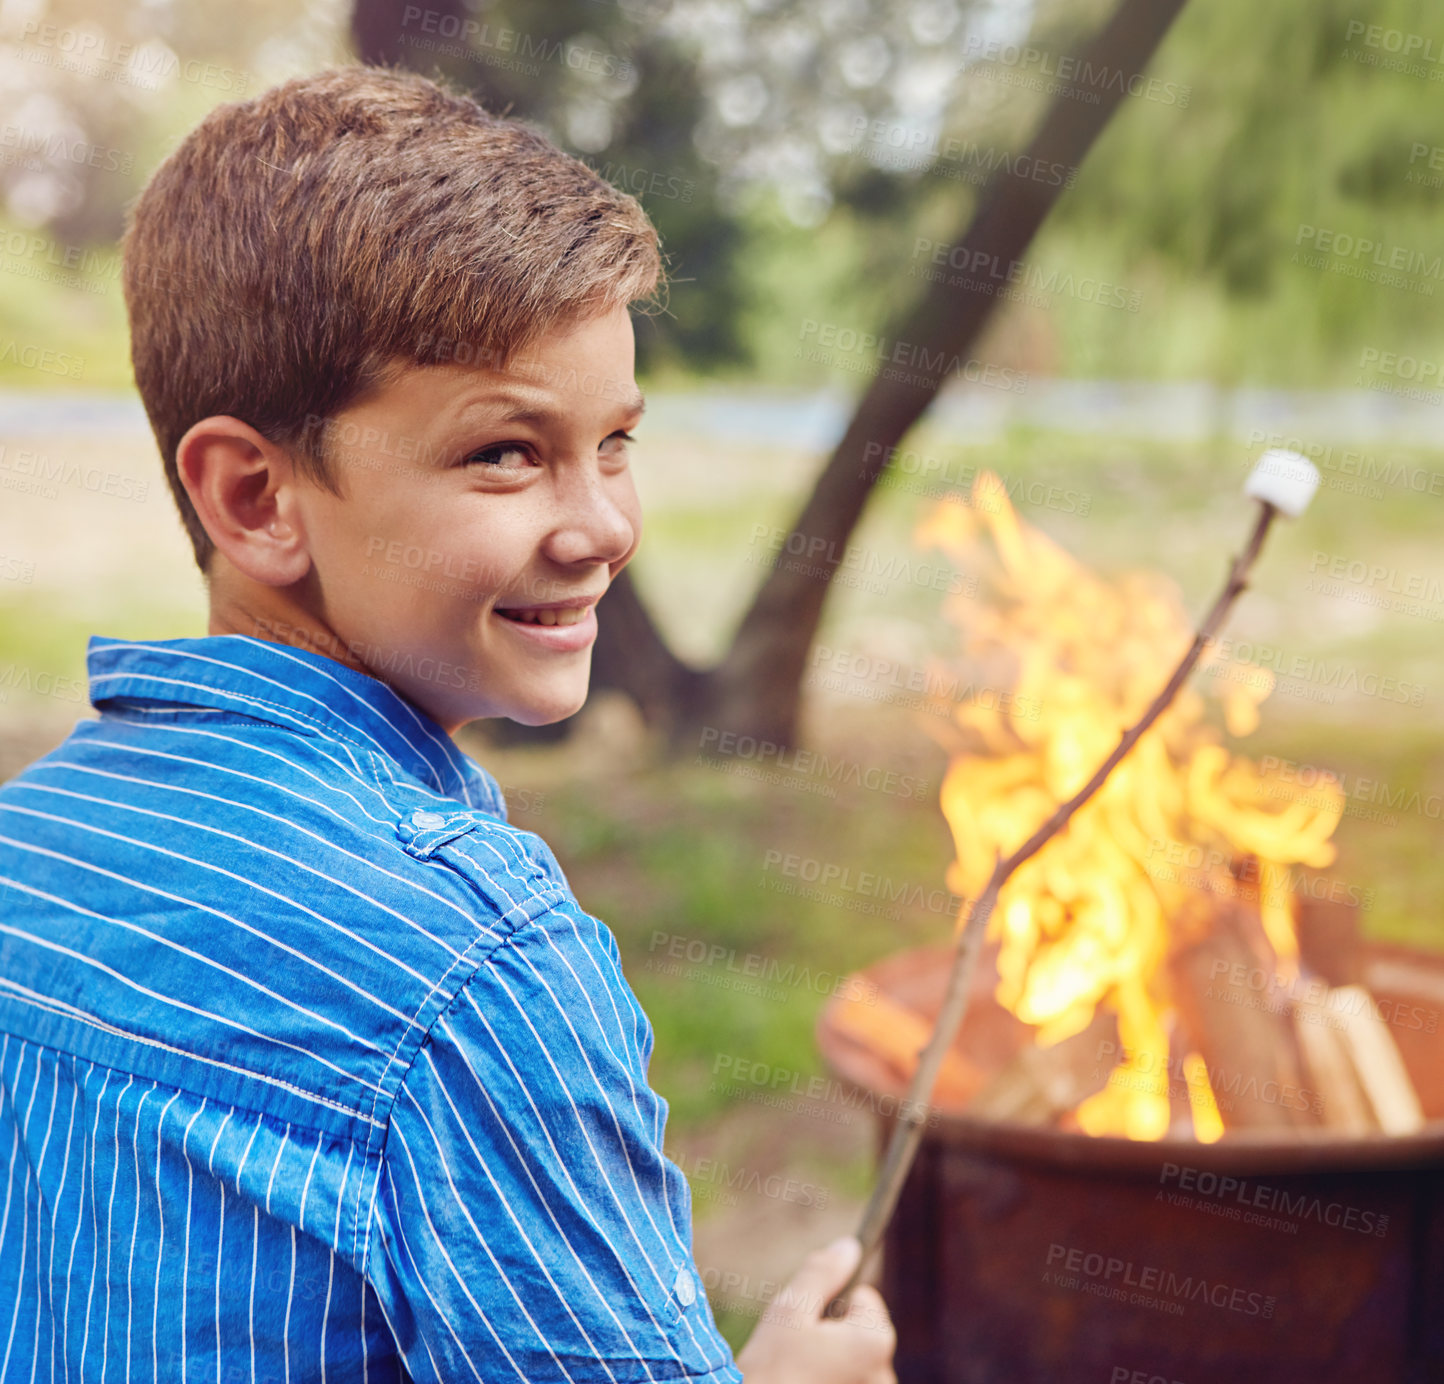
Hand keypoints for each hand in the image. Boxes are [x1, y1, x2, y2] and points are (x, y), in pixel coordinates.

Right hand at [734, 1237, 895, 1383]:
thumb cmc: (770, 1369)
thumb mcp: (790, 1309)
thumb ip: (823, 1273)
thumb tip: (850, 1246)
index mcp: (876, 1341)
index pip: (865, 1299)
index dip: (832, 1305)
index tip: (807, 1327)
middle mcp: (886, 1376)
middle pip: (862, 1334)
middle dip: (833, 1337)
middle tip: (798, 1355)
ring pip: (855, 1364)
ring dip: (832, 1365)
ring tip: (799, 1378)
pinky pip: (850, 1383)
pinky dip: (831, 1383)